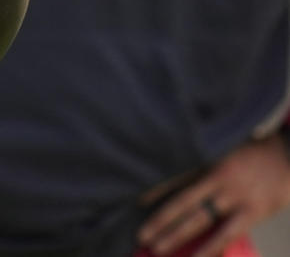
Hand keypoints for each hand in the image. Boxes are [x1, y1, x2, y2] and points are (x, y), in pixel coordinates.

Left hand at [136, 135, 289, 256]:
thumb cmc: (257, 149)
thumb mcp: (226, 144)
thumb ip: (204, 157)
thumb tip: (179, 165)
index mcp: (208, 159)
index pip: (174, 176)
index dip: (154, 190)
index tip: (135, 201)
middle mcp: (217, 177)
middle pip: (181, 201)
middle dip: (159, 220)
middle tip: (140, 234)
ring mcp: (234, 195)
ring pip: (199, 219)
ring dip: (176, 234)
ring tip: (156, 248)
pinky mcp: (253, 211)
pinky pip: (227, 233)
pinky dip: (211, 247)